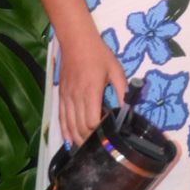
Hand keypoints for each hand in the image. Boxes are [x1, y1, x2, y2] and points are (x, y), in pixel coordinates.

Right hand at [57, 27, 128, 147]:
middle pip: (80, 127)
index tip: (109, 132)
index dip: (100, 131)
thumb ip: (122, 90)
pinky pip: (61, 118)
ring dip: (78, 139)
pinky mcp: (61, 96)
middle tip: (100, 145)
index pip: (92, 121)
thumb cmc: (98, 55)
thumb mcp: (115, 70)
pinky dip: (65, 131)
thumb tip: (128, 109)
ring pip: (69, 125)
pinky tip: (70, 141)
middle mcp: (76, 97)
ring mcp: (66, 97)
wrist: (76, 41)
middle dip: (89, 140)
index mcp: (91, 92)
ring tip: (87, 148)